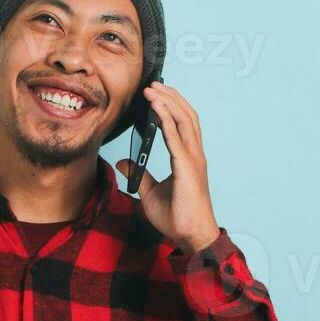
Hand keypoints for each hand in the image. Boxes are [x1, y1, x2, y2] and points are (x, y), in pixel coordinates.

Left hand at [115, 81, 220, 253]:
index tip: (156, 94)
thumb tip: (125, 162)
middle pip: (186, 115)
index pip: (182, 124)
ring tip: (153, 88)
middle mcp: (194, 155)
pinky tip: (155, 106)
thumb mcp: (150, 193)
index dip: (171, 106)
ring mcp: (193, 159)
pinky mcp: (187, 167)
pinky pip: (175, 136)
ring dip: (168, 101)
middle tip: (153, 84)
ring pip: (184, 120)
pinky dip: (166, 118)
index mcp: (188, 159)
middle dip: (170, 96)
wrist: (191, 237)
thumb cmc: (177, 218)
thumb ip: (140, 175)